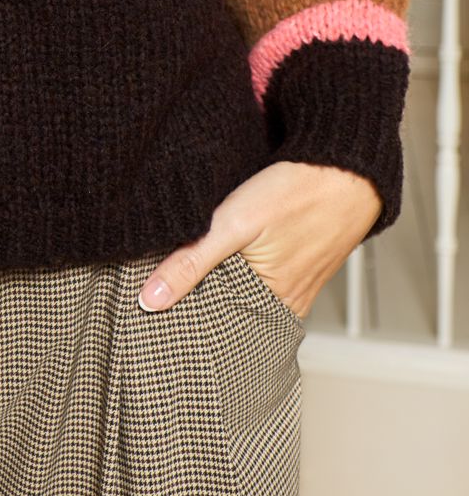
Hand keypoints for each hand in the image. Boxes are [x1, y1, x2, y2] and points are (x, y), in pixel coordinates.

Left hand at [137, 161, 383, 319]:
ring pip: (242, 293)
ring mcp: (292, 284)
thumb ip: (191, 262)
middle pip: (228, 313)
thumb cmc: (297, 194)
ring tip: (187, 274)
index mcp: (271, 305)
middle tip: (162, 297)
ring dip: (217, 284)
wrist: (344, 167)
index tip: (152, 313)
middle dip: (198, 304)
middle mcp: (284, 304)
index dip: (183, 318)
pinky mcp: (295, 265)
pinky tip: (224, 255)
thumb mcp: (233, 225)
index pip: (214, 328)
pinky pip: (259, 277)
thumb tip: (151, 299)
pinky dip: (238, 269)